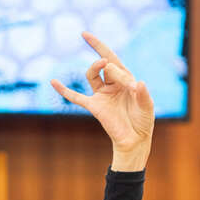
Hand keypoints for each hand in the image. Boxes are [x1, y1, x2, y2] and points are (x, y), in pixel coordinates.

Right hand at [51, 32, 153, 160]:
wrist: (135, 140)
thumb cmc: (142, 122)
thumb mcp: (146, 106)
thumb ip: (142, 95)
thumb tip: (139, 83)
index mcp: (125, 79)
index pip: (114, 61)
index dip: (112, 59)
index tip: (126, 79)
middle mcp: (112, 84)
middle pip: (104, 65)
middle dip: (109, 65)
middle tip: (115, 71)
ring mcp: (102, 95)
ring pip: (92, 74)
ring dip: (95, 67)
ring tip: (101, 63)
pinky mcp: (94, 106)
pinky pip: (76, 97)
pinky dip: (64, 90)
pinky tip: (53, 81)